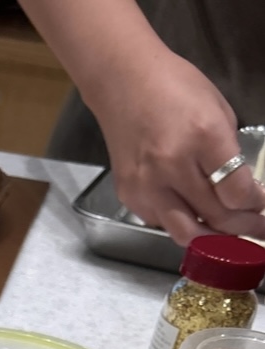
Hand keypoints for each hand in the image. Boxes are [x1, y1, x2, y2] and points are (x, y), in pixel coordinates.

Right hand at [87, 47, 264, 244]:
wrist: (123, 83)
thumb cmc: (174, 87)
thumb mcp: (217, 110)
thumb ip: (228, 153)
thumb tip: (239, 189)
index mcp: (204, 137)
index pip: (237, 192)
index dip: (254, 204)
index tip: (260, 205)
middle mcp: (173, 166)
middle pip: (215, 217)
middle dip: (242, 227)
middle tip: (256, 229)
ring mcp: (147, 185)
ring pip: (185, 233)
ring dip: (211, 238)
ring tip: (226, 235)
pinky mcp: (129, 195)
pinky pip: (161, 222)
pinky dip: (180, 221)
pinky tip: (189, 210)